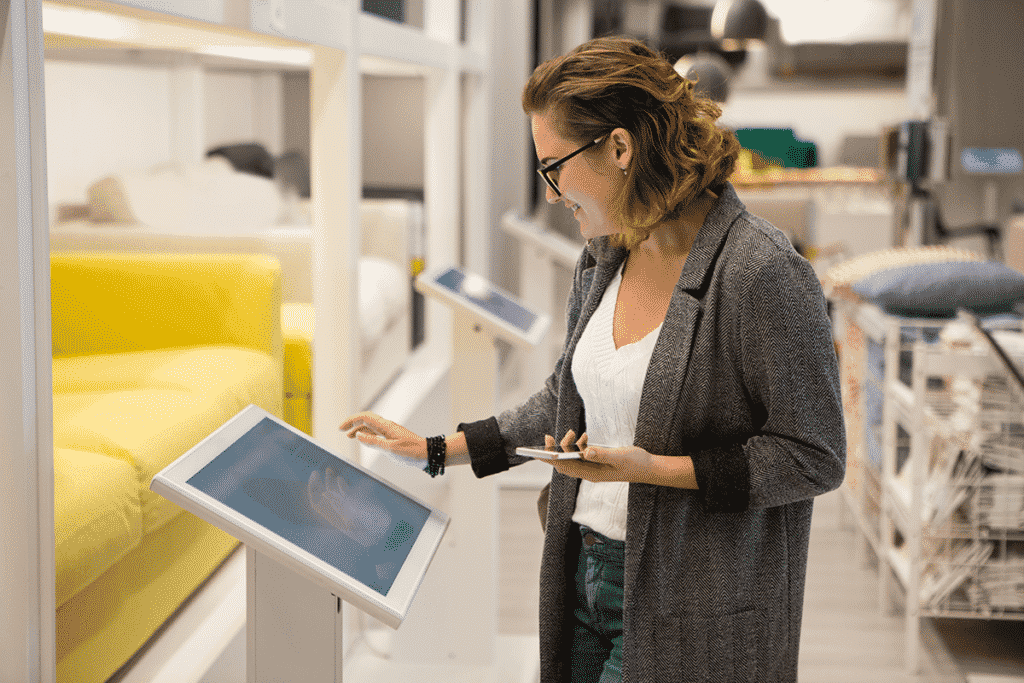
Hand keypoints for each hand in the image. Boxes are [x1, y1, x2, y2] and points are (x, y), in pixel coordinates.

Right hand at [339, 411, 425, 459]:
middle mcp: (387, 427)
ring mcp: (390, 432)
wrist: (428, 454)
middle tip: (341, 431)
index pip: (365, 417)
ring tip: (349, 436)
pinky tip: (364, 440)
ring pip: (371, 427)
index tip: (340, 428)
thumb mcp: (390, 449)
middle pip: (366, 420)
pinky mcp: (393, 438)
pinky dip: (367, 435)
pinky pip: (376, 433)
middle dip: (353, 423)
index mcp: (386, 426)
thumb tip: (358, 436)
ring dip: (359, 429)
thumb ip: (373, 442)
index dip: (351, 420)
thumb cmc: (412, 452)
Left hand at [540, 430, 655, 483]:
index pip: (564, 468)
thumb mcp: (620, 457)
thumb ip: (603, 454)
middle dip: (555, 450)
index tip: (541, 449)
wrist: (649, 468)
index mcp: (592, 474)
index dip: (550, 459)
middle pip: (564, 463)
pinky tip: (585, 437)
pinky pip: (581, 455)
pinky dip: (579, 445)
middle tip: (550, 436)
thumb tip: (585, 452)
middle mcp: (589, 473)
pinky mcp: (597, 462)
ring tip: (573, 433)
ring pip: (572, 458)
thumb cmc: (636, 463)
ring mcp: (593, 468)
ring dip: (568, 446)